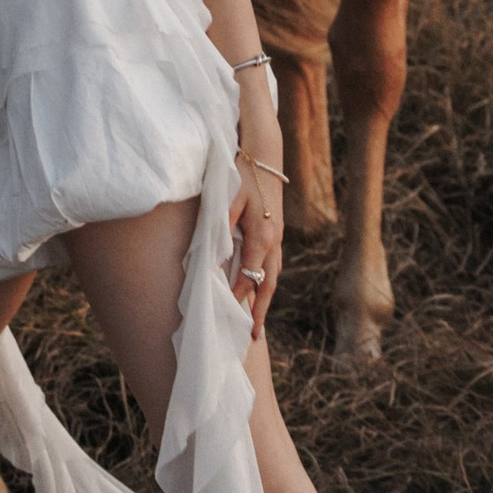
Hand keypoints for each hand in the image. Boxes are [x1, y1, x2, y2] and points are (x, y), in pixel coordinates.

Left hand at [227, 154, 282, 343]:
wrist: (265, 155)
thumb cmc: (242, 175)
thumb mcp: (227, 200)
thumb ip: (221, 228)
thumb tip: (214, 258)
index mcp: (262, 235)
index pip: (250, 275)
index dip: (238, 295)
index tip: (227, 314)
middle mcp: (274, 241)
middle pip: (268, 283)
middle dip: (260, 310)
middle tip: (253, 336)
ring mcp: (278, 237)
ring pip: (274, 276)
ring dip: (266, 299)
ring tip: (258, 322)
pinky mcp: (277, 232)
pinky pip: (274, 265)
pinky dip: (268, 282)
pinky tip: (261, 290)